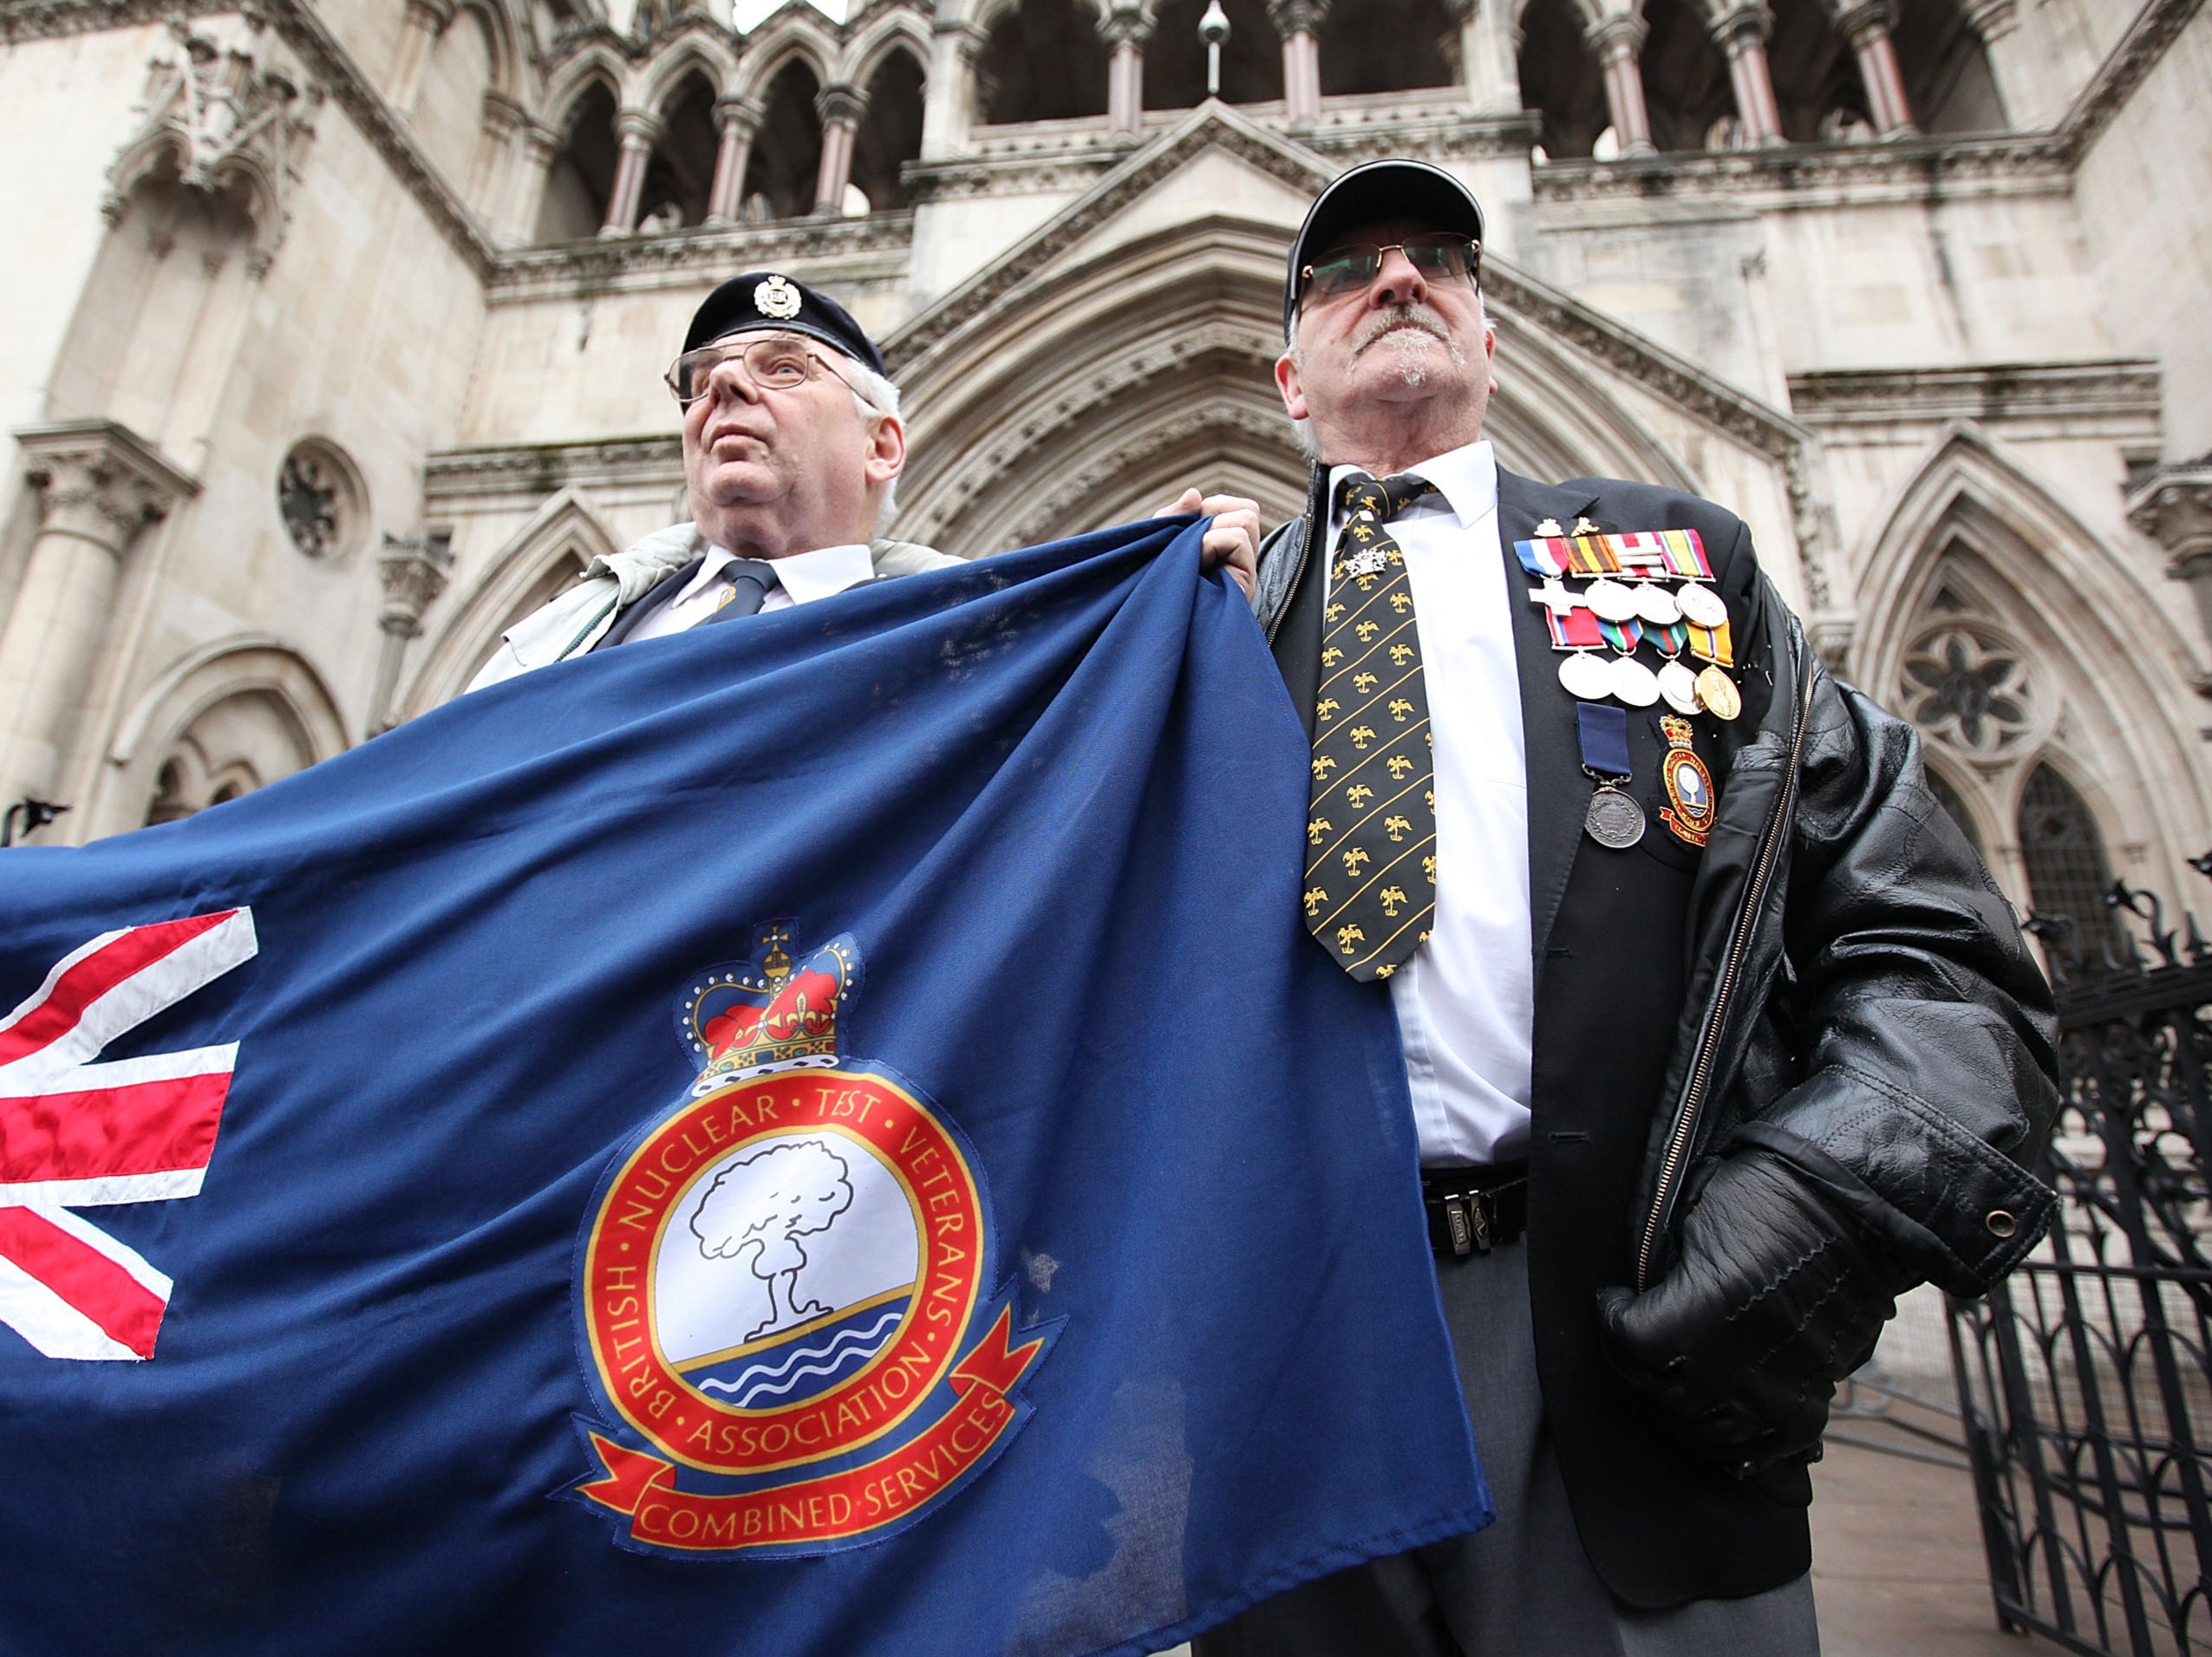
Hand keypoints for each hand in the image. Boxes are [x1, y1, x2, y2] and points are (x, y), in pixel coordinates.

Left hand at [1154, 488, 1258, 599]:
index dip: (1214, 506)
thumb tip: (1194, 493)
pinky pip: (1237, 538)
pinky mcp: (1245, 582)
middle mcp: (1240, 560)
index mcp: (1224, 548)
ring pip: (1246, 519)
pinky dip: (1213, 542)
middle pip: (1248, 510)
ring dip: (1211, 530)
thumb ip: (1176, 515)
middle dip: (1215, 512)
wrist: (1151, 622)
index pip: (1240, 508)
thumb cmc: (1153, 584)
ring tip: (1195, 556)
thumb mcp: (1159, 542)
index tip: (1190, 525)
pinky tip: (1199, 563)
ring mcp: (1245, 571)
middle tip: (1192, 539)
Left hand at [1595, 1149, 1906, 1478]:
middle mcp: (1739, 1362)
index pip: (1629, 1342)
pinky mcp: (1809, 1406)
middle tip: (1630, 1346)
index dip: (1611, 1319)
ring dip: (1674, 1410)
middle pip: (1660, 1396)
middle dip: (1634, 1368)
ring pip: (1704, 1433)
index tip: (1613, 1301)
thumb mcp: (1696, 1225)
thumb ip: (1663, 1278)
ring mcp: (1776, 1392)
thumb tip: (1633, 1307)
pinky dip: (1730, 1443)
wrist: (1854, 1216)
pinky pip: (1760, 1450)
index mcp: (1707, 1307)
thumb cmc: (1769, 1203)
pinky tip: (1711, 1415)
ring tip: (1664, 1380)